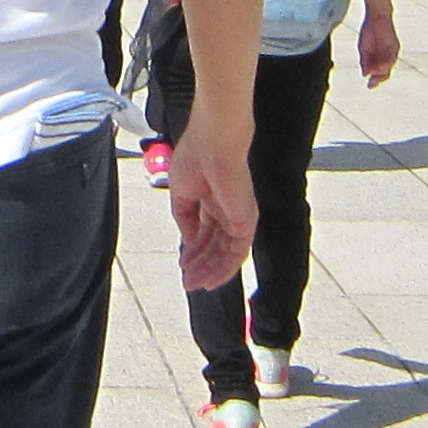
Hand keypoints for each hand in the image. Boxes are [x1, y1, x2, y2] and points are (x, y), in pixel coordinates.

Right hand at [168, 127, 257, 292]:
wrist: (212, 143)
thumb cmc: (195, 157)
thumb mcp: (181, 193)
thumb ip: (185, 218)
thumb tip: (189, 241)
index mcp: (212, 199)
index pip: (205, 231)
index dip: (194, 249)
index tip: (183, 264)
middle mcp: (227, 209)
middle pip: (215, 245)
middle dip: (201, 265)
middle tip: (188, 282)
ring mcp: (238, 216)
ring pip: (226, 252)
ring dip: (211, 270)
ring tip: (195, 284)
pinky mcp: (246, 220)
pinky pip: (238, 252)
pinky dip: (225, 268)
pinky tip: (211, 278)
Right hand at [357, 11, 399, 87]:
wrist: (376, 18)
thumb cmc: (369, 32)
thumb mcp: (364, 49)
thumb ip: (365, 61)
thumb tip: (365, 74)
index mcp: (378, 58)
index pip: (378, 73)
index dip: (374, 80)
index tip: (368, 86)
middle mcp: (387, 57)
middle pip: (385, 73)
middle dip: (378, 79)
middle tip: (371, 85)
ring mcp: (391, 53)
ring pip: (388, 67)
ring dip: (381, 72)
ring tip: (374, 75)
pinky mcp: (395, 47)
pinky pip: (391, 58)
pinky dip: (386, 64)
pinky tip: (380, 68)